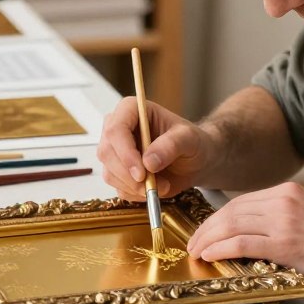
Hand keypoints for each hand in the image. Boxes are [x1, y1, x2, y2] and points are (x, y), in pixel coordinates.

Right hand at [96, 96, 214, 201]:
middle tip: (152, 185)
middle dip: (128, 174)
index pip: (115, 129)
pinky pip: (118, 188)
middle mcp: (118, 128)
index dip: (125, 152)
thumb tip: (148, 162)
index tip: (141, 172)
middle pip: (107, 152)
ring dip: (135, 186)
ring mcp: (116, 151)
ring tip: (163, 184)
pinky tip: (155, 187)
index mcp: (131, 110)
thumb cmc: (192, 142)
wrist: (195, 161)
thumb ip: (171, 145)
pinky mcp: (118, 172)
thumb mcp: (189, 139)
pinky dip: (137, 194)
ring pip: (110, 173)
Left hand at [186, 181, 303, 295]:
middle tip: (193, 243)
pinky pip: (242, 243)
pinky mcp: (286, 244)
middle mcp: (284, 200)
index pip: (241, 201)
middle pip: (231, 211)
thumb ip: (280, 217)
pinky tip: (210, 256)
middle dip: (207, 228)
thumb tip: (249, 231)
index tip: (205, 231)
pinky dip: (221, 249)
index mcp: (289, 192)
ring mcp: (285, 221)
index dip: (217, 217)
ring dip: (208, 240)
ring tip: (197, 252)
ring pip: (232, 225)